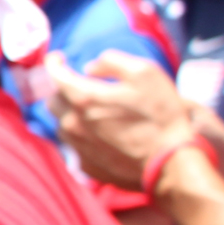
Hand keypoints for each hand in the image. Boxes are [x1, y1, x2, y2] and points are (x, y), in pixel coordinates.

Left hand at [48, 50, 196, 191]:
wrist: (170, 162)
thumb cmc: (161, 114)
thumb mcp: (144, 73)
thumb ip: (111, 62)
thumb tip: (89, 67)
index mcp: (84, 98)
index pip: (55, 76)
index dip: (53, 63)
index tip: (58, 59)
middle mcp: (73, 124)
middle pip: (53, 102)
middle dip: (63, 90)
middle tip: (81, 86)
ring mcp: (78, 148)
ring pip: (61, 125)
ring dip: (71, 114)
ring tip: (94, 111)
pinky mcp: (87, 165)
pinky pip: (75, 146)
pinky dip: (83, 136)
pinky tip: (103, 134)